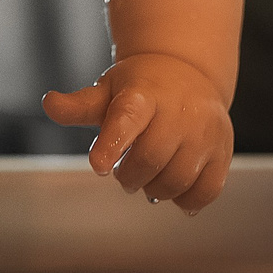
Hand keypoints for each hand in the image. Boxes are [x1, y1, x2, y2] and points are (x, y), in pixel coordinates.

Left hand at [43, 53, 232, 211]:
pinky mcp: (223, 150)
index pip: (127, 117)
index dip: (112, 142)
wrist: (189, 73)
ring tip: (147, 177)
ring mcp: (205, 130)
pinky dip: (186, 199)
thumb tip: (49, 104)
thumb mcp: (108, 90)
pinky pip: (206, 191)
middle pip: (151, 158)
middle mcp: (179, 109)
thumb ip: (80, 105)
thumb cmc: (141, 88)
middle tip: (122, 172)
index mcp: (144, 93)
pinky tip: (175, 186)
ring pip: (178, 179)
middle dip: (129, 176)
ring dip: (155, 189)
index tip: (97, 165)